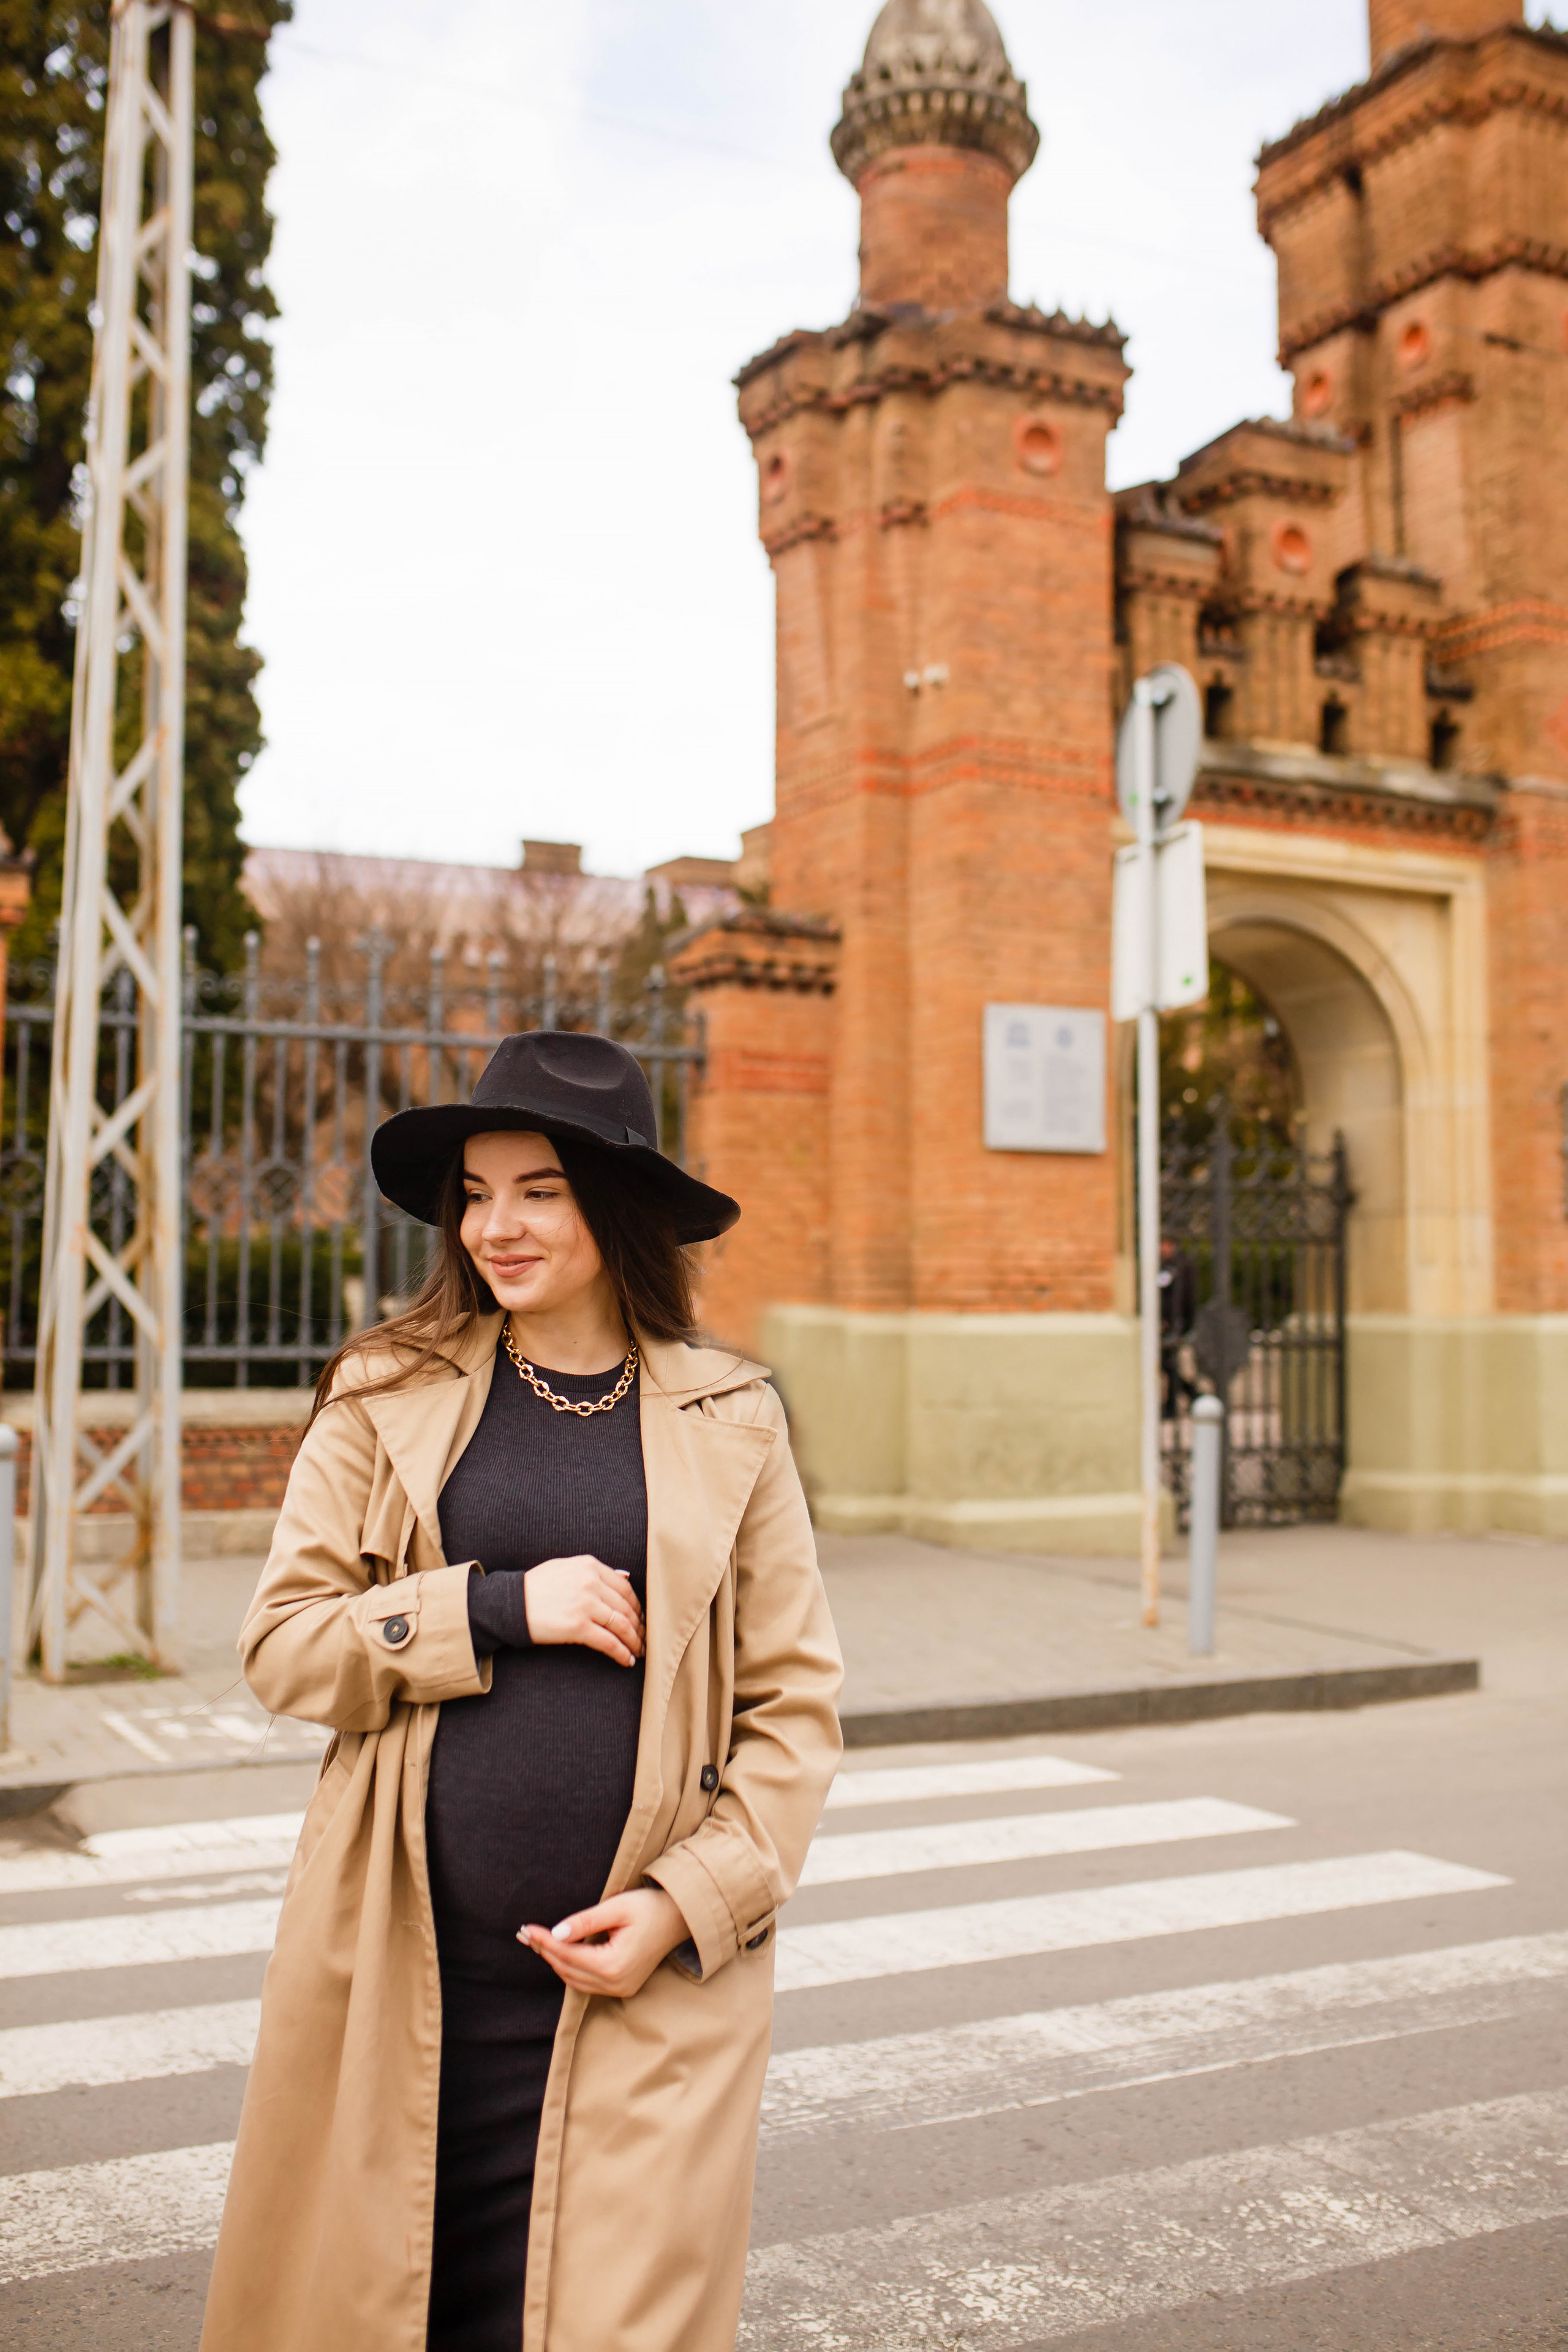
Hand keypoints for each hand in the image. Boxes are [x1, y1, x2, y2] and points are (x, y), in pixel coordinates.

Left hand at [521, 1886, 688, 1999]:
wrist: (679, 1918)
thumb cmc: (650, 1907)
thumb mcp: (617, 1908)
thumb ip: (585, 1922)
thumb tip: (555, 1932)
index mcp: (614, 1965)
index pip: (568, 1954)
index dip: (544, 1941)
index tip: (526, 1928)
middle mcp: (615, 1984)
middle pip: (568, 1970)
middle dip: (545, 1951)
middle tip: (524, 1934)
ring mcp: (619, 1989)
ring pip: (575, 1980)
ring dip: (555, 1960)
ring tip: (536, 1941)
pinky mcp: (622, 1987)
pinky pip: (587, 1982)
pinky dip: (571, 1967)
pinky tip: (560, 1952)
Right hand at [523, 1555, 643, 1666]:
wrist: (511, 1604)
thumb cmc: (536, 1587)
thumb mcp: (566, 1567)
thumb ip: (595, 1571)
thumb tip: (626, 1577)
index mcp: (590, 1566)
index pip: (625, 1588)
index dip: (637, 1606)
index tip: (641, 1619)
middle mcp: (591, 1582)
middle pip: (626, 1607)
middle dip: (640, 1626)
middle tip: (645, 1639)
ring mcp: (585, 1604)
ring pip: (622, 1625)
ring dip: (635, 1641)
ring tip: (640, 1651)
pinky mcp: (577, 1626)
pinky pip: (608, 1642)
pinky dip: (621, 1653)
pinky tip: (627, 1660)